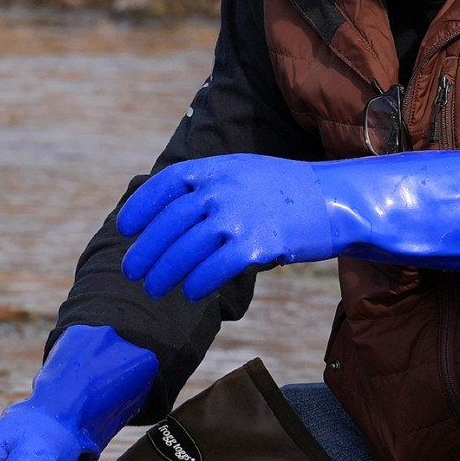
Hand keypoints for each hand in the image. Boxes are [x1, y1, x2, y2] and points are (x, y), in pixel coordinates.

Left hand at [118, 150, 459, 301]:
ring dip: (165, 274)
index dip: (140, 208)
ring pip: (185, 251)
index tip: (125, 229)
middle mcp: (223, 189)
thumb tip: (171, 215)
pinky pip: (213, 270)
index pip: (165, 186)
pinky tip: (190, 293)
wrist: (335, 202)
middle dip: (147, 252)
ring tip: (155, 289)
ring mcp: (238, 216)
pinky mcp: (256, 245)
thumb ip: (209, 187)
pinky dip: (196, 284)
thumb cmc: (286, 193)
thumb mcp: (245, 173)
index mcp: (217, 167)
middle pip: (170, 225)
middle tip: (134, 273)